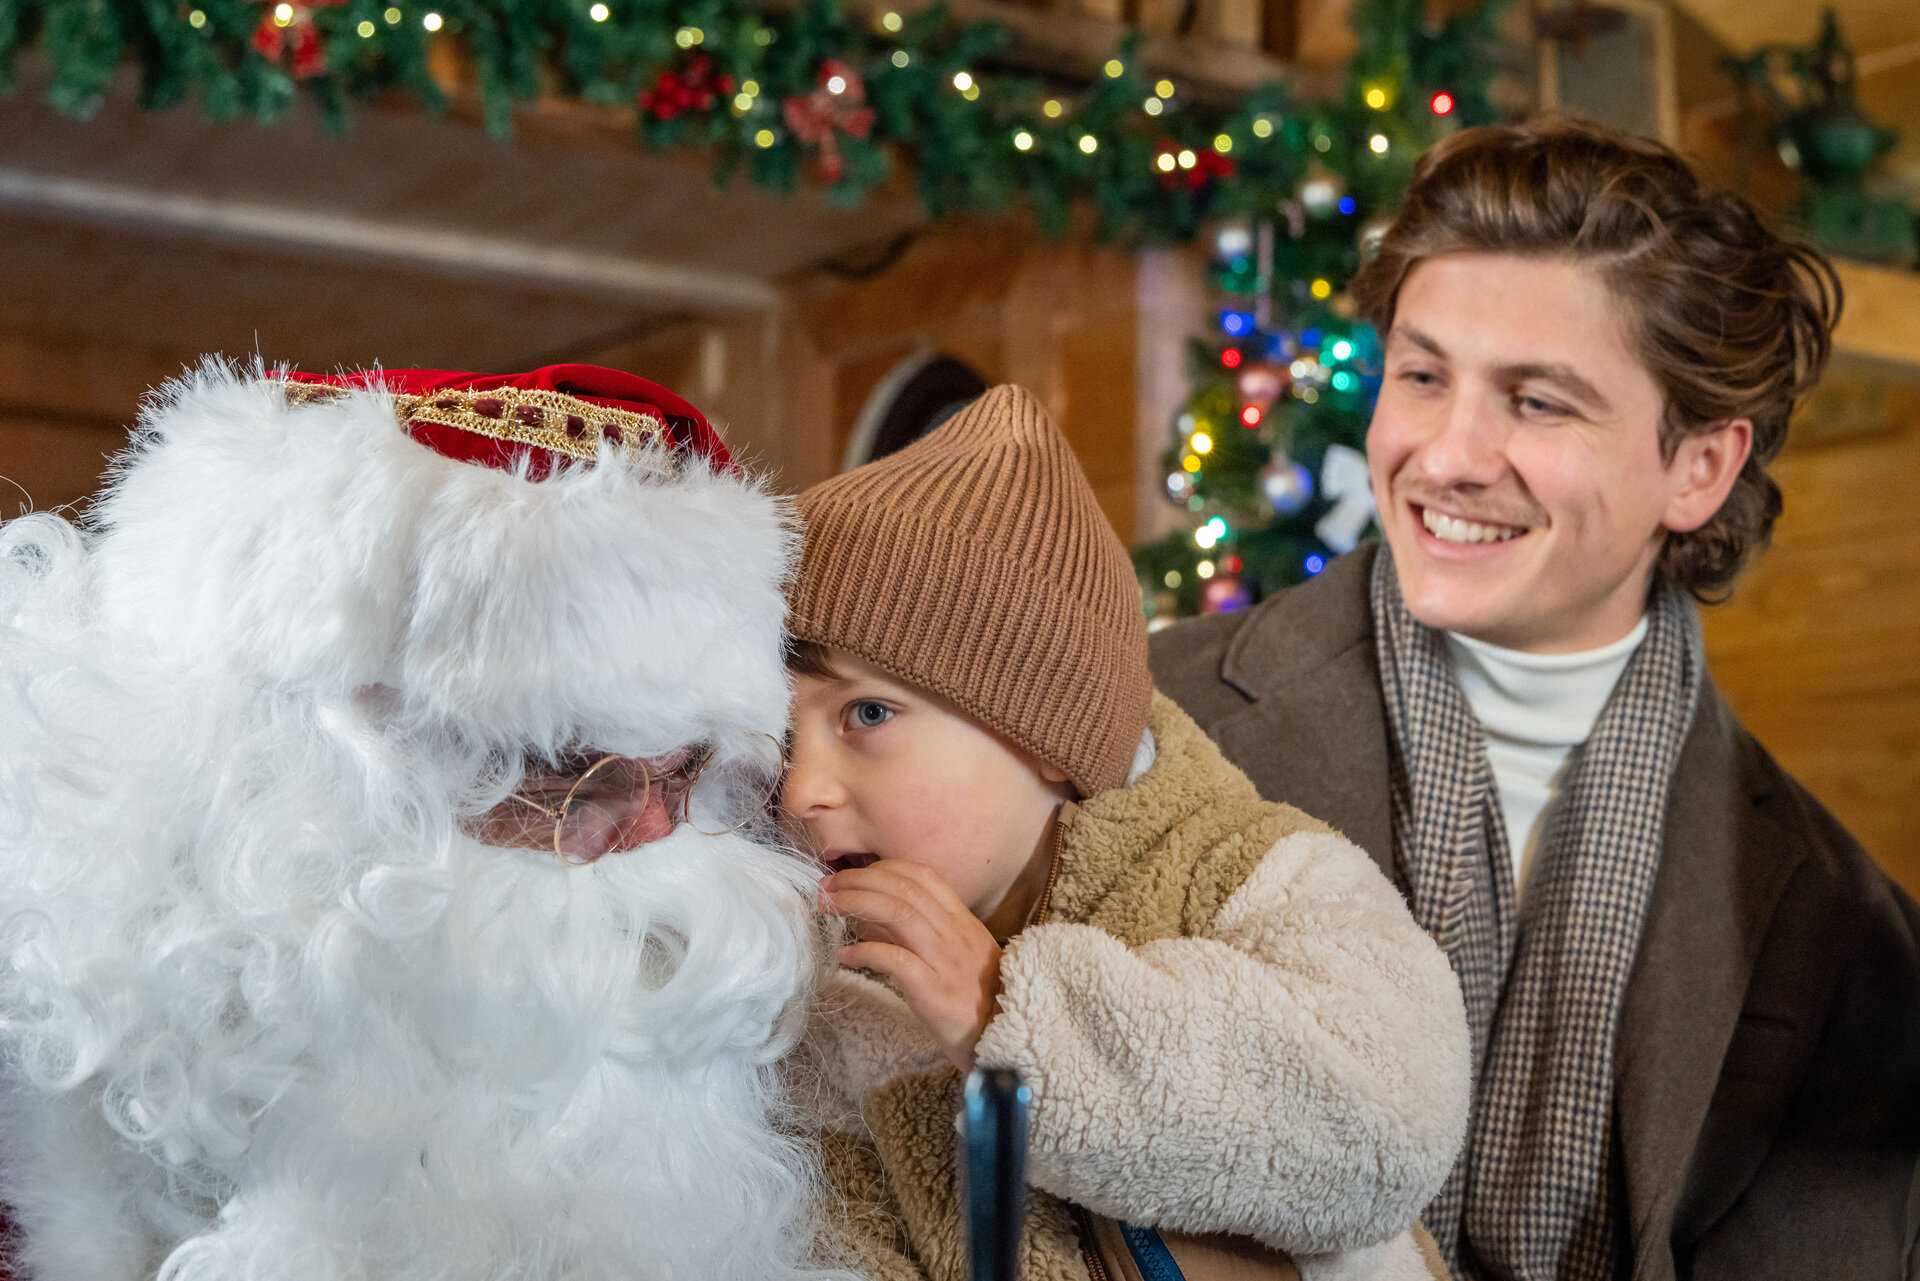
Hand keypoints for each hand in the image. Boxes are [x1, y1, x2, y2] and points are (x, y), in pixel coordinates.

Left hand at [818, 860, 1002, 1071]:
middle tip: (828, 886)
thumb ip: (919, 932)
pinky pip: (896, 960)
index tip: (852, 874)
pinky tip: (845, 956)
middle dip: (860, 881)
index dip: (882, 869)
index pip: (922, 876)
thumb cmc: (976, 998)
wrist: (1005, 1037)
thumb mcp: (954, 955)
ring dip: (857, 904)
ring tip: (828, 907)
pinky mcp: (934, 990)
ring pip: (899, 914)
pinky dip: (866, 952)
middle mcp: (955, 932)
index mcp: (962, 920)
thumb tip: (871, 915)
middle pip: (904, 889)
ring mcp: (946, 960)